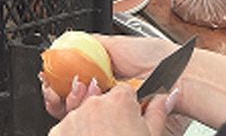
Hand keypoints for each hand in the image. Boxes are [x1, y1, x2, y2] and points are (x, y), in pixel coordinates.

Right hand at [42, 36, 176, 117]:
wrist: (174, 73)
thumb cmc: (155, 56)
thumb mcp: (117, 42)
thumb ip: (92, 42)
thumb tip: (68, 37)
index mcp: (103, 72)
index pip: (72, 78)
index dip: (56, 77)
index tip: (47, 72)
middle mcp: (104, 91)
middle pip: (68, 97)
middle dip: (53, 91)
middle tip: (49, 83)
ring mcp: (108, 106)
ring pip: (73, 110)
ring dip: (60, 99)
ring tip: (60, 88)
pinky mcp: (114, 117)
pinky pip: (86, 118)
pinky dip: (72, 108)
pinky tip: (71, 96)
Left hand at [49, 82, 176, 135]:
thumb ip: (158, 112)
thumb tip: (168, 96)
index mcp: (119, 101)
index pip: (124, 93)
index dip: (128, 109)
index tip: (129, 122)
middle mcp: (94, 105)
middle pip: (102, 104)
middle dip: (107, 118)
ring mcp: (73, 118)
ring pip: (83, 117)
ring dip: (90, 128)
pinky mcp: (58, 133)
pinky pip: (67, 131)